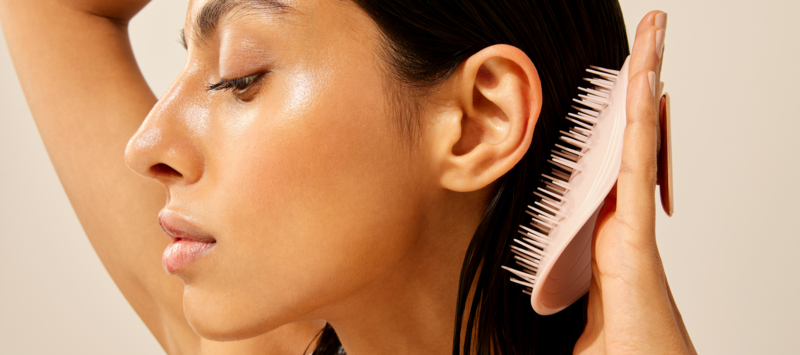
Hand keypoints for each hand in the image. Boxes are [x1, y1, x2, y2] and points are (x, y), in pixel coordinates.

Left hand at [573, 11, 695, 354]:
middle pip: (629, 138)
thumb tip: (528, 278)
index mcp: (604, 229)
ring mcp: (632, 224)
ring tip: (654, 36)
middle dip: (638, 85)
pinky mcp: (637, 236)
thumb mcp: (566, 306)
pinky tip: (645, 83)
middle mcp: (621, 218)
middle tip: (649, 35)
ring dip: (645, 87)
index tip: (617, 79)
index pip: (607, 160)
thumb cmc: (618, 349)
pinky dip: (642, 124)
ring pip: (638, 142)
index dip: (616, 117)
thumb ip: (553, 282)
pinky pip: (636, 168)